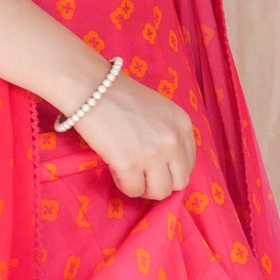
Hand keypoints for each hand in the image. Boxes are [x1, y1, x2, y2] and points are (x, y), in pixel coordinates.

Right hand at [69, 74, 196, 200]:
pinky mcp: (130, 165)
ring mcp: (153, 154)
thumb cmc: (119, 95)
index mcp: (183, 125)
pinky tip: (114, 168)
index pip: (189, 164)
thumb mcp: (158, 110)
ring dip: (143, 187)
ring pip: (159, 192)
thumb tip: (166, 164)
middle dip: (159, 182)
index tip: (154, 166)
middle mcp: (173, 141)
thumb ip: (167, 133)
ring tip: (128, 172)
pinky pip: (133, 191)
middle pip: (178, 183)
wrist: (90, 87)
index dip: (170, 170)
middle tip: (141, 174)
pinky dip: (123, 184)